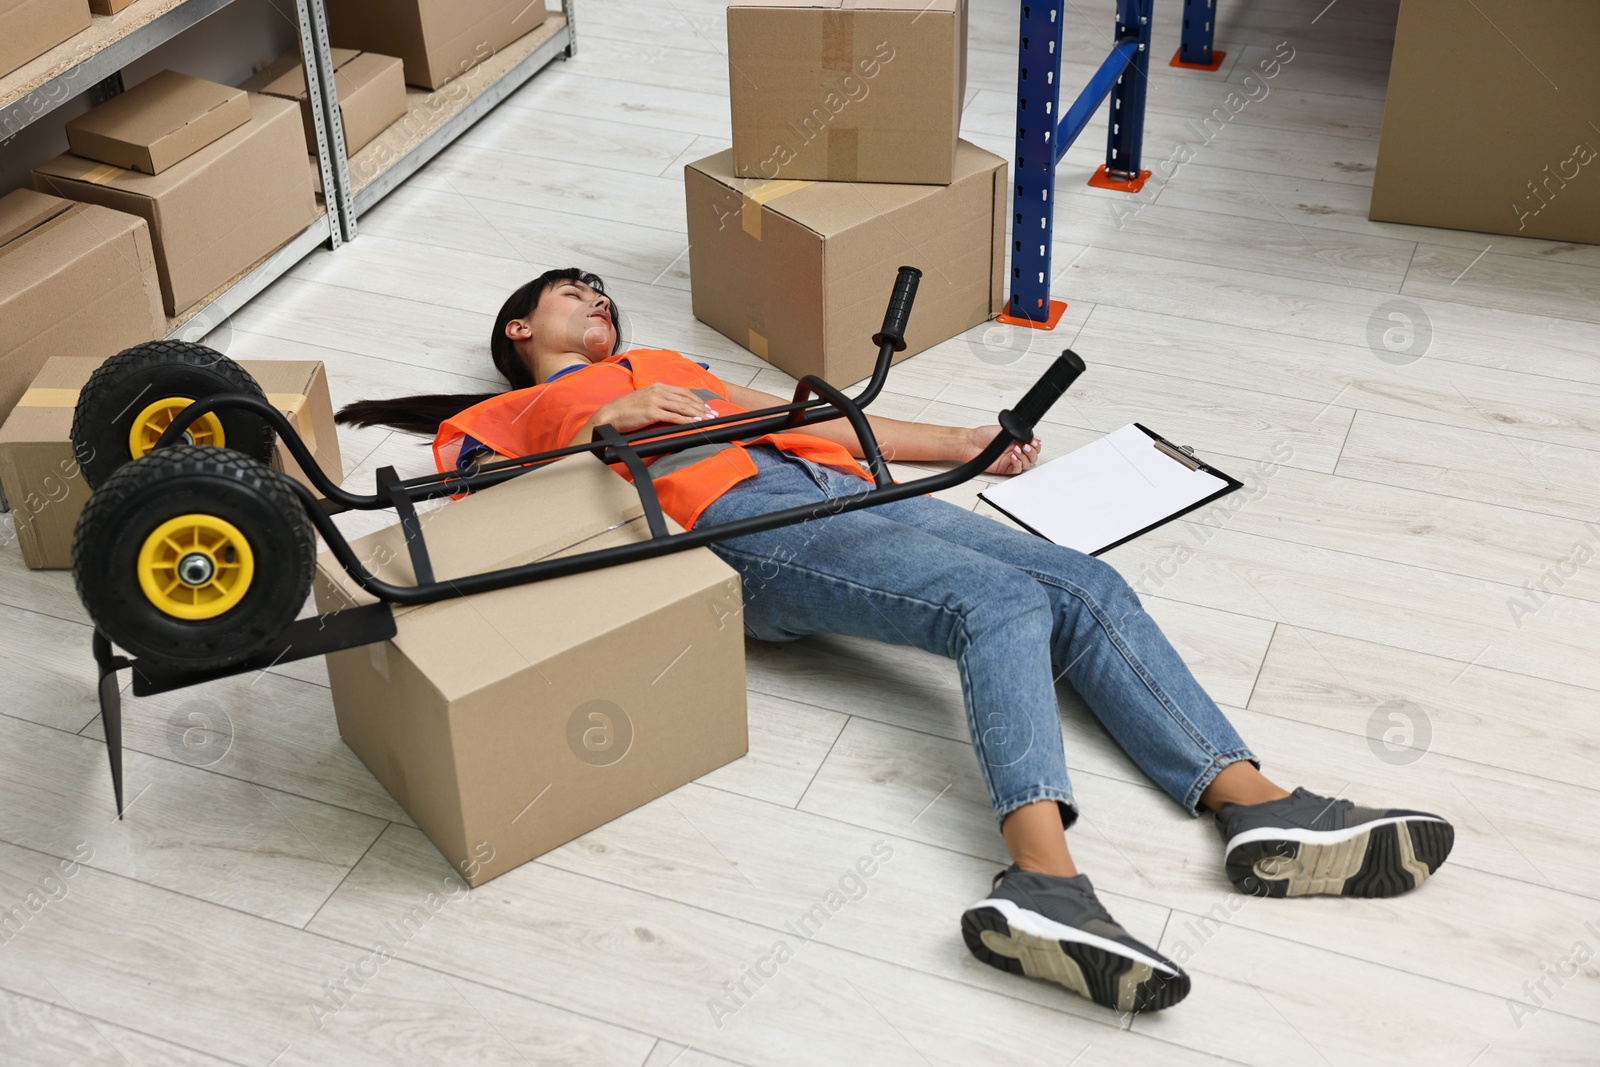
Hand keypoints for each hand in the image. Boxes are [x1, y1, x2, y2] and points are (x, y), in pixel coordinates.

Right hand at [594, 383, 718, 433]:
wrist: (610, 415)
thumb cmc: (626, 410)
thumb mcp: (644, 399)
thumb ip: (659, 400)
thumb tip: (673, 407)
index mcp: (657, 387)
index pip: (683, 392)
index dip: (697, 400)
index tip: (706, 407)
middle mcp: (658, 391)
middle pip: (686, 399)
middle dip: (702, 407)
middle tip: (713, 414)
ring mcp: (655, 401)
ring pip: (682, 407)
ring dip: (698, 414)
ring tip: (708, 419)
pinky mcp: (652, 412)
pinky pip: (673, 417)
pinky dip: (686, 420)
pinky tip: (694, 423)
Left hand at [962, 424, 1040, 475]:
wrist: (971, 443)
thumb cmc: (983, 435)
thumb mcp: (1005, 429)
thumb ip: (1019, 434)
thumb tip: (1031, 436)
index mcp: (1016, 441)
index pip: (1033, 446)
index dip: (1036, 445)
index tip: (1034, 441)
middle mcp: (1015, 451)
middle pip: (1032, 456)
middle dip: (1032, 451)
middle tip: (1026, 446)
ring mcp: (1010, 460)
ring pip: (1027, 464)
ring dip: (1025, 457)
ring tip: (1016, 450)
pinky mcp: (1005, 468)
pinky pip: (1017, 469)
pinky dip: (1018, 464)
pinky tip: (1012, 457)